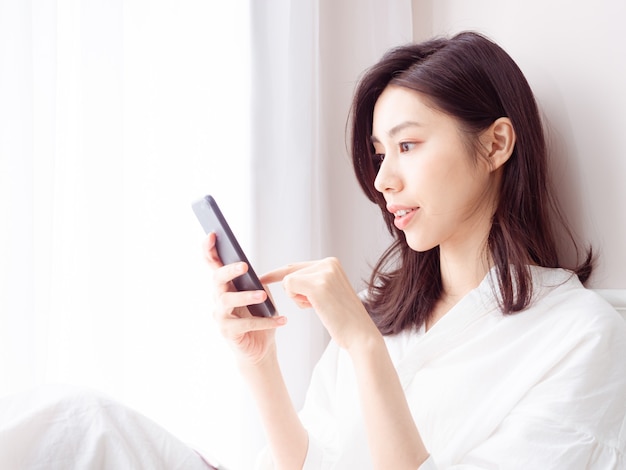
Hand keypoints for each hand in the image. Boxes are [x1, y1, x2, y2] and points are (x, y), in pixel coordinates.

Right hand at [202, 233, 286, 364]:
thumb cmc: (259, 316)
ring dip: (246, 297)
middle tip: (243, 266)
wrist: (261, 347)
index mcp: (225, 285)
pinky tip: (281, 320)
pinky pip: (244, 324)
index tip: (212, 234)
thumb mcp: (259, 293)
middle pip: (216, 279)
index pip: (212, 264)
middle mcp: (218, 298)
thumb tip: (250, 268)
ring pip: (227, 301)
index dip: (208, 249)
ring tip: (262, 295)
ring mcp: (220, 316)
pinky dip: (265, 321)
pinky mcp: (228, 332)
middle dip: (228, 271)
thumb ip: (253, 280)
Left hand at [260, 257, 379, 350]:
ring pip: (288, 280)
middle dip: (289, 289)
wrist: (360, 334)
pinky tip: (314, 306)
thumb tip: (288, 280)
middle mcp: (328, 262)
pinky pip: (289, 286)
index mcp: (331, 263)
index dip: (278, 273)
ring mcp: (324, 272)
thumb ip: (312, 282)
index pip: (297, 266)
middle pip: (290, 272)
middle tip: (301, 299)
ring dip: (297, 298)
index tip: (262, 278)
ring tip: (318, 306)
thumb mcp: (328, 292)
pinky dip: (297, 299)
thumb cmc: (343, 318)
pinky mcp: (317, 284)